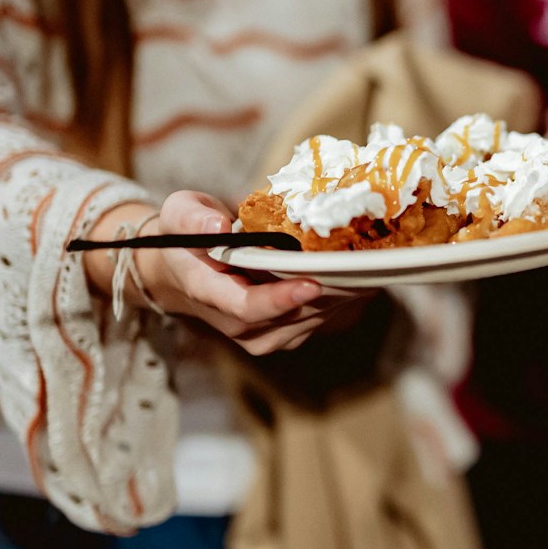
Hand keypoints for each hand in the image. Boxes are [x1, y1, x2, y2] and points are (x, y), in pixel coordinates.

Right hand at [124, 191, 366, 354]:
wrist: (187, 272)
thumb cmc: (188, 237)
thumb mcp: (179, 214)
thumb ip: (193, 218)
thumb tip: (219, 227)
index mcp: (210, 293)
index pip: (248, 307)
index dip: (282, 300)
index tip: (312, 284)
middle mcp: (239, 324)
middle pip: (293, 315)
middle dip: (330, 291)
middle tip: (363, 264)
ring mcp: (266, 334)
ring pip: (315, 319)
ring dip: (344, 293)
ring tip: (368, 264)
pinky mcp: (289, 333)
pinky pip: (325, 319)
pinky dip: (346, 296)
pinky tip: (361, 272)